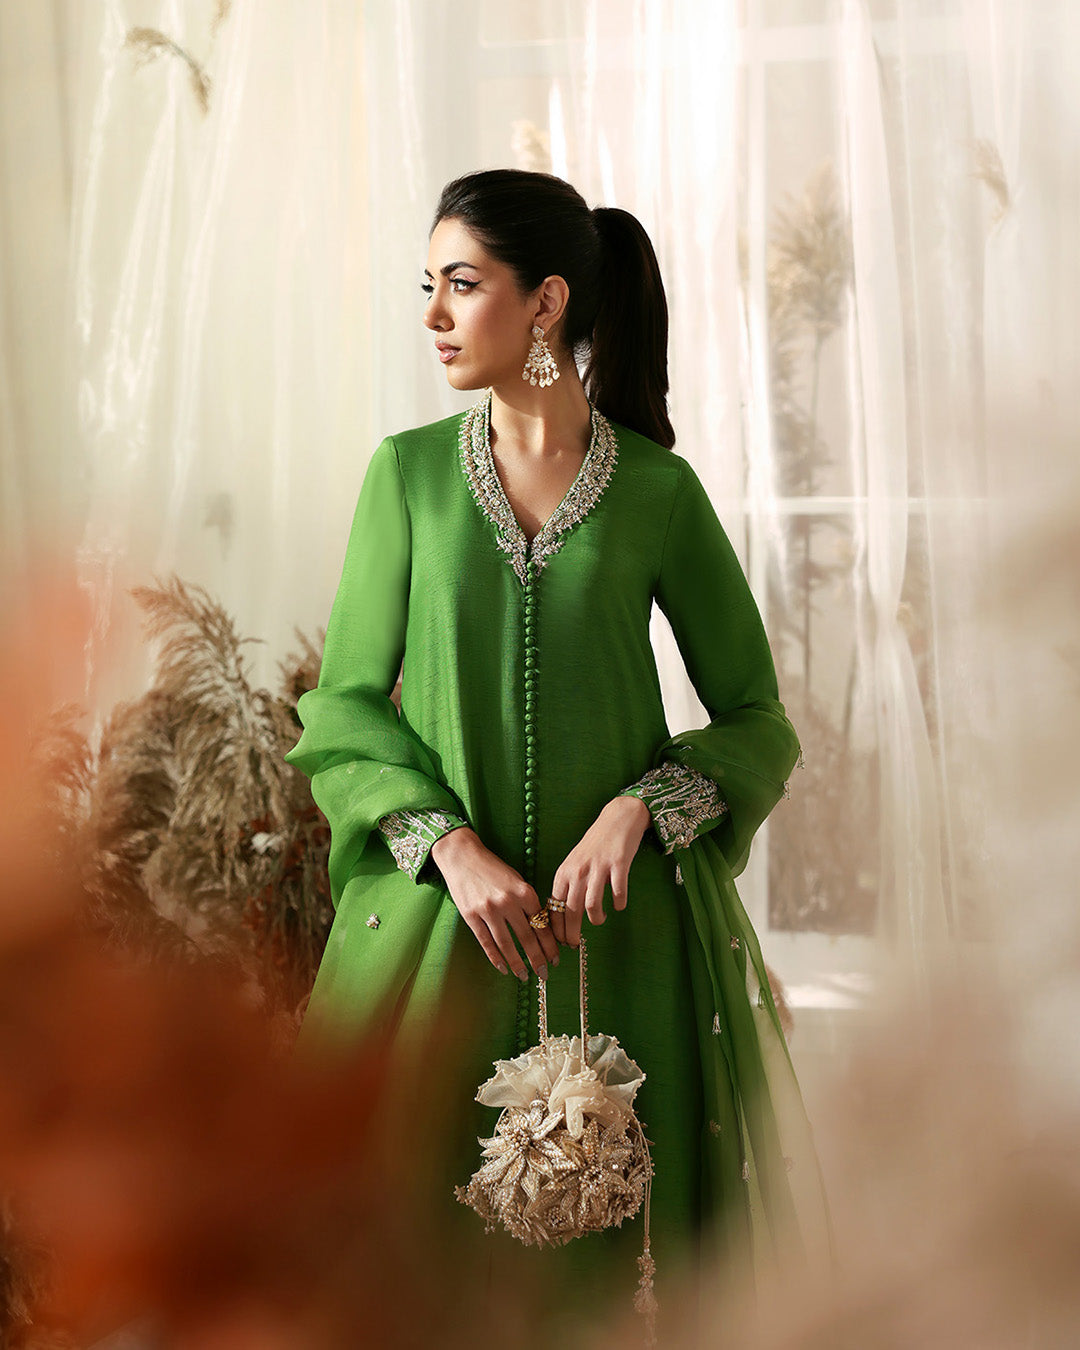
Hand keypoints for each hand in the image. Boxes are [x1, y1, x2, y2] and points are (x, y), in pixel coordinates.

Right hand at [430, 827, 559, 980]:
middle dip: (538, 959)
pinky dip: (495, 958)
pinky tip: (503, 968)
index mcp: (524, 891)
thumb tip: (541, 929)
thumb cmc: (493, 868)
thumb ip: (528, 902)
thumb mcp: (516, 880)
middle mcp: (508, 902)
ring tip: (524, 976)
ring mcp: (488, 910)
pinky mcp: (471, 916)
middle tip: (544, 974)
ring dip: (517, 963)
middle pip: (526, 937)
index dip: (550, 945)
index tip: (556, 958)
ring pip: (506, 944)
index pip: (541, 924)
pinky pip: (486, 942)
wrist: (463, 856)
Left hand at [548, 796, 651, 948]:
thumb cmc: (595, 845)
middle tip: (575, 944)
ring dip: (596, 919)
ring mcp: (598, 868)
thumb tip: (565, 917)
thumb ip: (569, 886)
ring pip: (591, 905)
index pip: (554, 906)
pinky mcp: (618, 865)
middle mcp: (578, 871)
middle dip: (571, 933)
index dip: (556, 928)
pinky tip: (618, 904)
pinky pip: (618, 892)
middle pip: (570, 910)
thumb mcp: (575, 863)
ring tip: (600, 919)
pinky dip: (619, 903)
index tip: (560, 942)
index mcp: (564, 872)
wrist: (617, 819)